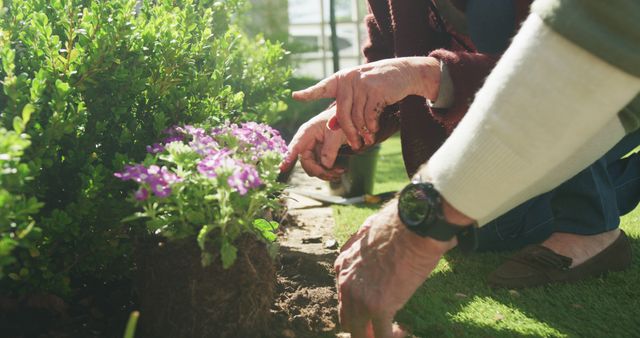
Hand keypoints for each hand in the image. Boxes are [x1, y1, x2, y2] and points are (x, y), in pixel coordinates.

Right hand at [279, 107, 347, 180]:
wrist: (346, 120)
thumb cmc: (339, 122)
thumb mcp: (336, 133)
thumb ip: (330, 149)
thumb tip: (325, 165)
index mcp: (307, 132)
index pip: (295, 146)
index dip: (288, 158)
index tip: (282, 168)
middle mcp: (306, 143)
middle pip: (306, 163)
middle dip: (320, 171)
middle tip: (336, 173)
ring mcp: (312, 150)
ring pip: (313, 169)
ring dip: (326, 174)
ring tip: (341, 171)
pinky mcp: (319, 156)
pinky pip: (320, 169)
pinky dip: (329, 172)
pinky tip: (340, 170)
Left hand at [292, 57, 440, 150]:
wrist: (403, 73)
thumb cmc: (378, 86)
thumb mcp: (359, 94)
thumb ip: (345, 107)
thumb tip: (331, 126)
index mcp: (341, 79)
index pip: (322, 87)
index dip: (309, 93)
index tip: (295, 96)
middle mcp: (348, 79)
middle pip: (342, 114)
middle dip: (348, 133)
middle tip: (355, 145)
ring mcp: (362, 83)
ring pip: (357, 117)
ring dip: (362, 132)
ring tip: (367, 139)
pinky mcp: (375, 89)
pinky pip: (369, 115)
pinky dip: (371, 126)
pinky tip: (374, 130)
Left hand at [334, 200, 455, 337]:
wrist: (413, 225)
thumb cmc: (399, 225)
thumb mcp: (370, 232)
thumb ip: (367, 247)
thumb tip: (374, 245)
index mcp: (343, 265)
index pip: (344, 298)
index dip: (360, 308)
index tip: (377, 309)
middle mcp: (345, 283)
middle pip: (348, 320)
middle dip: (365, 326)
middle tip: (384, 325)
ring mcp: (360, 297)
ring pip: (360, 333)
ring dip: (376, 335)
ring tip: (395, 331)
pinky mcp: (377, 307)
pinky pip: (381, 336)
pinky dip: (390, 337)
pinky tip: (402, 332)